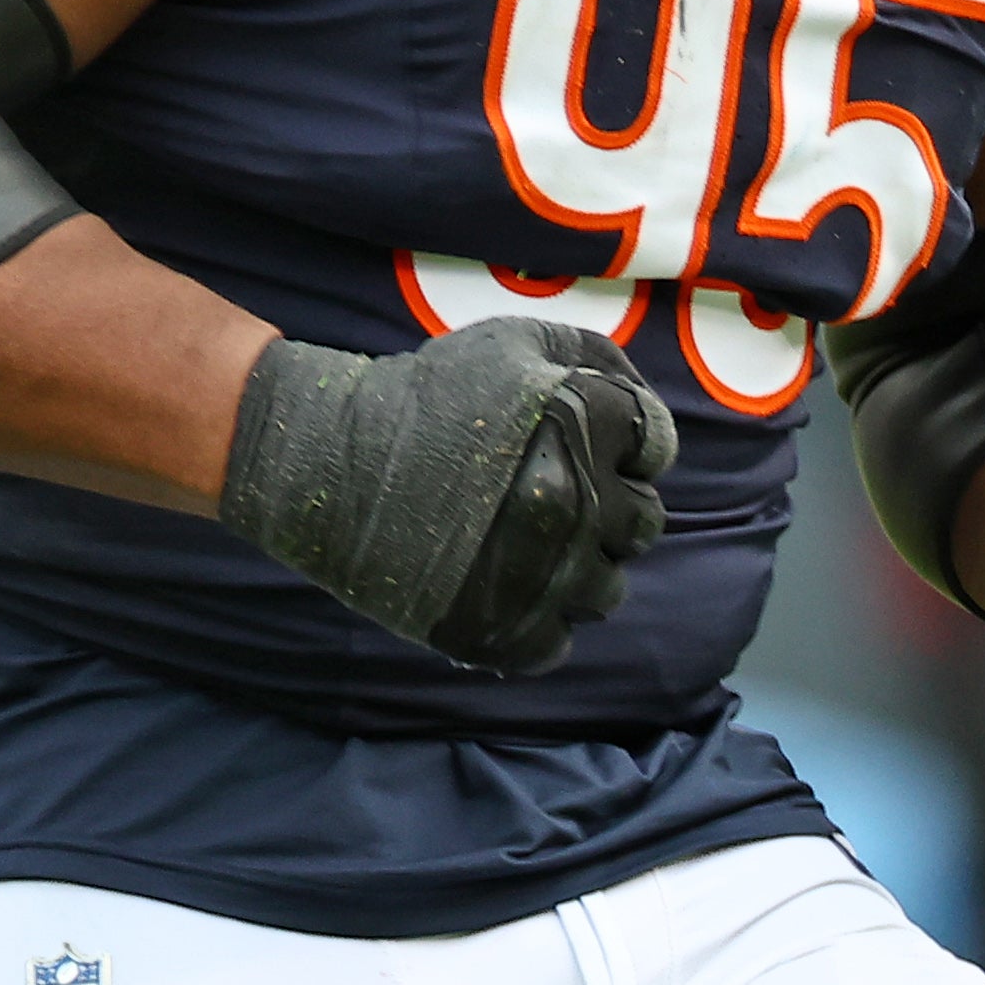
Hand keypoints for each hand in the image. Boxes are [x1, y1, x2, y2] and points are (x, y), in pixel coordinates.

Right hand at [219, 318, 676, 673]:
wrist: (326, 460)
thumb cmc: (427, 394)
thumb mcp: (514, 341)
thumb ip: (598, 359)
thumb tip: (645, 412)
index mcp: (583, 423)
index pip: (657, 447)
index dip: (623, 446)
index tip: (581, 448)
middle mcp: (575, 500)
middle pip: (643, 523)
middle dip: (608, 507)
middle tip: (552, 496)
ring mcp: (542, 574)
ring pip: (608, 590)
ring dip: (578, 568)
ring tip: (525, 544)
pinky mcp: (503, 631)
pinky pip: (558, 644)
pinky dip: (538, 622)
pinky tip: (503, 587)